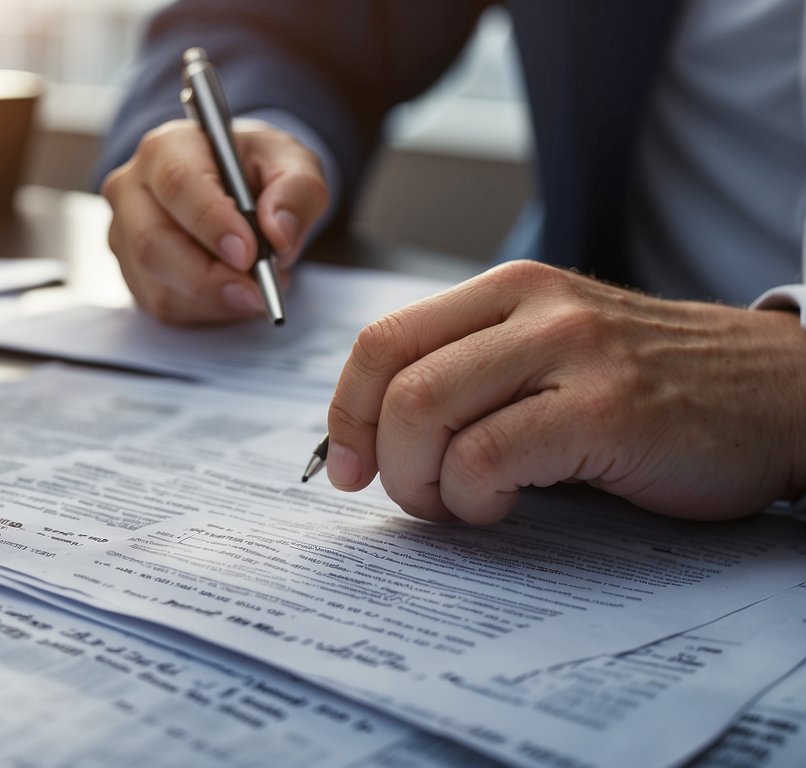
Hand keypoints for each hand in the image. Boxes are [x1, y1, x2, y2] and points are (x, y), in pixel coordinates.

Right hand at [101, 118, 328, 323]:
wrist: (235, 189)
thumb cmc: (256, 171)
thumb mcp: (292, 165)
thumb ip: (296, 191)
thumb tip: (279, 233)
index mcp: (167, 147)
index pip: (177, 184)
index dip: (210, 222)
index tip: (248, 253)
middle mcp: (132, 189)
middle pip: (152, 241)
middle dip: (208, 276)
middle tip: (256, 292)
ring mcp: (124, 234)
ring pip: (156, 282)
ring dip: (213, 298)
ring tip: (256, 290)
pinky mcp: (131, 272)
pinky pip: (162, 305)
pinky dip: (206, 310)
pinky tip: (233, 294)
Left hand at [325, 260, 805, 523]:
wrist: (780, 395)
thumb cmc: (653, 389)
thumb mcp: (551, 355)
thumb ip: (472, 374)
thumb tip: (370, 437)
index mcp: (508, 288)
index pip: (382, 340)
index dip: (346, 409)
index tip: (346, 463)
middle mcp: (534, 306)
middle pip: (395, 380)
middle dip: (379, 455)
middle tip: (408, 497)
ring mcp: (572, 352)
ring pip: (428, 412)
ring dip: (420, 481)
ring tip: (457, 504)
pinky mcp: (606, 409)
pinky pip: (488, 457)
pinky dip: (472, 497)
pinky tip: (501, 507)